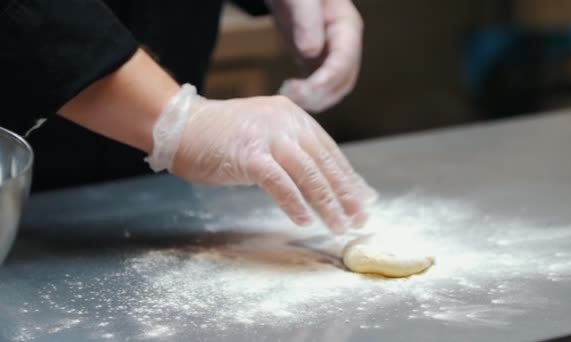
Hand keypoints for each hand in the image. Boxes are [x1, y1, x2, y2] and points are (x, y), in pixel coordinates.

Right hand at [151, 86, 376, 232]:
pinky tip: (304, 220)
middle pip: (324, 162)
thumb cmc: (222, 137)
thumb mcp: (266, 136)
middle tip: (360, 218)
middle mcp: (285, 121)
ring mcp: (267, 136)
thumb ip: (294, 152)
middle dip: (345, 193)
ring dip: (326, 203)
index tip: (364, 200)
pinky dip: (294, 203)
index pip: (329, 150)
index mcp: (293, 116)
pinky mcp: (249, 154)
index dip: (348, 177)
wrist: (181, 126)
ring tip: (339, 225)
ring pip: (307, 173)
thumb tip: (325, 182)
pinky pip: (279, 182)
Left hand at [270, 0, 362, 112]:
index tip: (303, 92)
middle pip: (343, 81)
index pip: (344, 62)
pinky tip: (288, 95)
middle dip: (319, 95)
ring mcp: (334, 57)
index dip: (326, 80)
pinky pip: (319, 88)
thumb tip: (310, 52)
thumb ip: (307, 20)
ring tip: (287, 97)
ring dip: (313, 100)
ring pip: (333, 90)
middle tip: (291, 98)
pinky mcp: (319, 64)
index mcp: (347, 27)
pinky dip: (307, 97)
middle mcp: (346, 46)